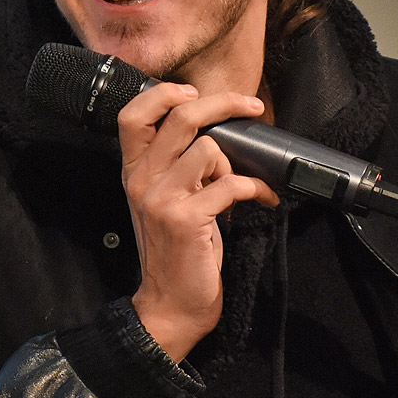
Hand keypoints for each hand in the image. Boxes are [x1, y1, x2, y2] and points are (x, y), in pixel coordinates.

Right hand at [118, 82, 278, 361]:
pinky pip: (231, 184)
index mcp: (134, 173)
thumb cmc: (176, 253)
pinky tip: (264, 200)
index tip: (194, 92)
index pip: (132, 115)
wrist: (170, 306)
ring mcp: (162, 199)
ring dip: (236, 161)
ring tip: (243, 183)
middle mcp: (142, 181)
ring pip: (209, 148)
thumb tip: (217, 136)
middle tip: (250, 107)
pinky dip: (257, 189)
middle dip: (223, 103)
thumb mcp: (166, 203)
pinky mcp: (187, 220)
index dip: (164, 93)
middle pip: (179, 116)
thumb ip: (178, 168)